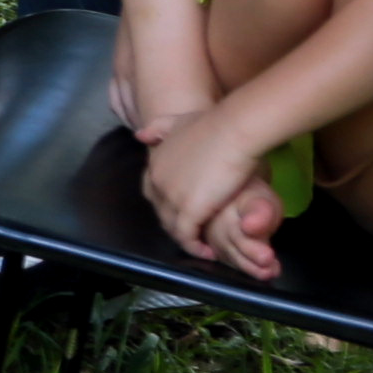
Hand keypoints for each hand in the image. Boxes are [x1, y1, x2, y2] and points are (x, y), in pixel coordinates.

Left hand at [139, 108, 286, 279]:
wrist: (233, 131)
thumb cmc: (214, 124)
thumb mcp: (179, 121)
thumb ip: (158, 129)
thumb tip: (139, 136)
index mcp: (155, 163)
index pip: (153, 192)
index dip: (167, 204)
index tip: (184, 211)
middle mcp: (157, 182)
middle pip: (162, 212)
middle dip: (176, 224)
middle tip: (195, 234)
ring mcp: (171, 197)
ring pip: (173, 227)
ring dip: (186, 239)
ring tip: (201, 246)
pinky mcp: (189, 210)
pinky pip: (186, 237)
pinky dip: (195, 247)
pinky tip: (207, 251)